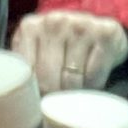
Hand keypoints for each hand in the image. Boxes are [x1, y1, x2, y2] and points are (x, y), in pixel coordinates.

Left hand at [12, 9, 127, 93]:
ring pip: (72, 80)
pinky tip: (91, 80)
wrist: (100, 30)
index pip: (26, 71)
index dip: (33, 94)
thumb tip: (22, 101)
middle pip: (48, 79)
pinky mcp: (105, 33)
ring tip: (75, 92)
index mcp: (30, 27)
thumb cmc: (62, 46)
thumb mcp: (37, 50)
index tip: (39, 104)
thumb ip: (25, 67)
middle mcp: (54, 22)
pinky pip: (94, 75)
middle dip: (53, 98)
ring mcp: (80, 25)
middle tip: (58, 105)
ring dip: (74, 94)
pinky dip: (93, 85)